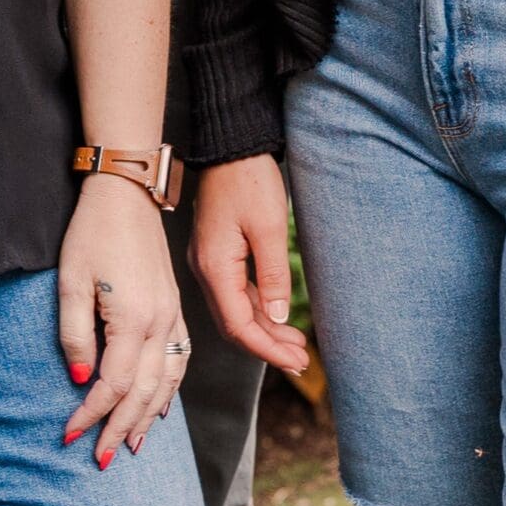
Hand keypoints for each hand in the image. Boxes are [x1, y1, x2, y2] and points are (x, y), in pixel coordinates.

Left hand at [59, 175, 188, 465]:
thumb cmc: (92, 232)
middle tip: (99, 458)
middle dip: (119, 427)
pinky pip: (181, 358)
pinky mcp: (175, 304)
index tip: (68, 434)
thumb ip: (75, 333)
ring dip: (147, 416)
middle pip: (143, 391)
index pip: (113, 384)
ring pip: (166, 380)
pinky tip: (160, 404)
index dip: (90, 414)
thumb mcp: (71, 281)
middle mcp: (160, 320)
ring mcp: (172, 313)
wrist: (127, 191)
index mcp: (133, 317)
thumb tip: (81, 378)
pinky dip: (171, 388)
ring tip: (130, 444)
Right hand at [190, 156, 310, 376]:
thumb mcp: (268, 226)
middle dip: (267, 345)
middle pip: (234, 323)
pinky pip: (235, 292)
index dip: (266, 348)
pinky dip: (257, 308)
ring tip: (296, 345)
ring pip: (235, 309)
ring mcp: (209, 261)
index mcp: (214, 266)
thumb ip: (273, 275)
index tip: (295, 361)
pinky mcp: (217, 253)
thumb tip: (278, 318)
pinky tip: (277, 316)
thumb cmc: (248, 179)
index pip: (238, 325)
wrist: (231, 145)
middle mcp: (206, 269)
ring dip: (265, 329)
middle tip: (300, 361)